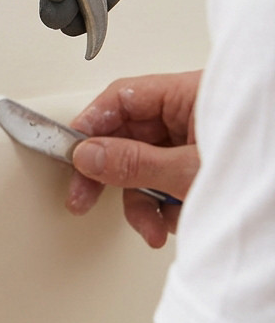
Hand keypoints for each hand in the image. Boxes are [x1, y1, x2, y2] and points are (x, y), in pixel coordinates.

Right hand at [67, 71, 202, 247]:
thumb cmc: (267, 173)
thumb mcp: (191, 172)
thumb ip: (134, 163)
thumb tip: (88, 155)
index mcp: (190, 95)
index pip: (121, 100)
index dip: (89, 126)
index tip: (68, 154)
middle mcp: (193, 115)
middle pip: (129, 137)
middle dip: (113, 177)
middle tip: (84, 199)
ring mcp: (200, 143)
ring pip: (147, 166)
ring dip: (143, 203)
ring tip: (155, 227)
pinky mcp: (207, 169)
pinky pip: (168, 183)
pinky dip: (167, 207)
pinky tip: (178, 221)